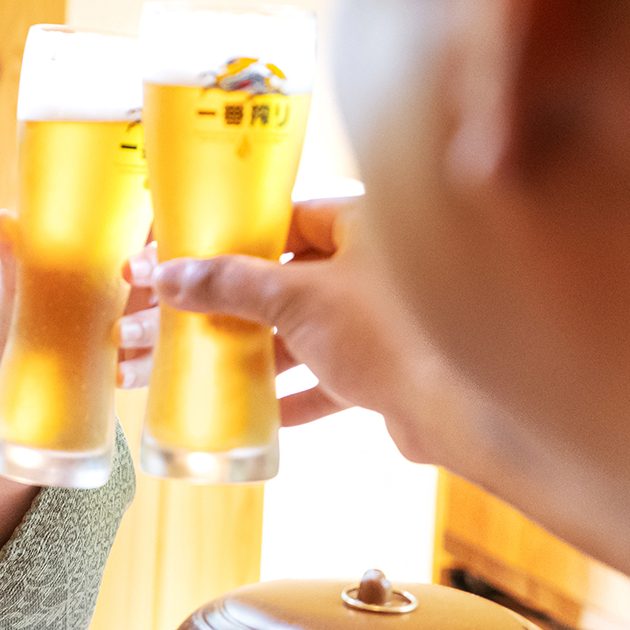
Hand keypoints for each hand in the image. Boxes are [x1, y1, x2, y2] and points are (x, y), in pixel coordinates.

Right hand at [115, 198, 464, 460]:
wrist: (461, 411)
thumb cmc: (388, 332)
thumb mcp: (295, 300)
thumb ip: (231, 285)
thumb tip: (168, 276)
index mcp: (361, 225)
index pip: (285, 216)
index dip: (233, 237)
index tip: (190, 255)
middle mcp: (376, 265)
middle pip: (290, 276)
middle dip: (236, 302)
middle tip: (186, 315)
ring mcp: (384, 319)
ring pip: (307, 328)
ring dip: (260, 350)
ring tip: (209, 366)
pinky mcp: (390, 369)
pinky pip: (330, 375)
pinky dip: (297, 392)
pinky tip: (260, 413)